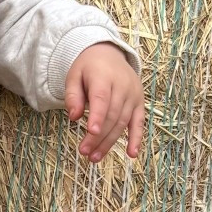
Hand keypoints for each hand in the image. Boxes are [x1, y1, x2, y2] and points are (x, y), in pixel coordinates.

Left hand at [64, 44, 144, 163]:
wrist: (109, 54)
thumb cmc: (88, 68)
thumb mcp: (74, 76)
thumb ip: (72, 95)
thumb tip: (73, 117)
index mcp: (104, 76)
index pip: (102, 98)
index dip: (97, 116)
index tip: (91, 132)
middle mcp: (122, 86)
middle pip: (111, 115)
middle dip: (98, 136)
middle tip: (85, 152)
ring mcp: (133, 95)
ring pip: (122, 122)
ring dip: (110, 142)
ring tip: (95, 157)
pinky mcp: (139, 103)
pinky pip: (139, 122)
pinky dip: (136, 139)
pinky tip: (132, 154)